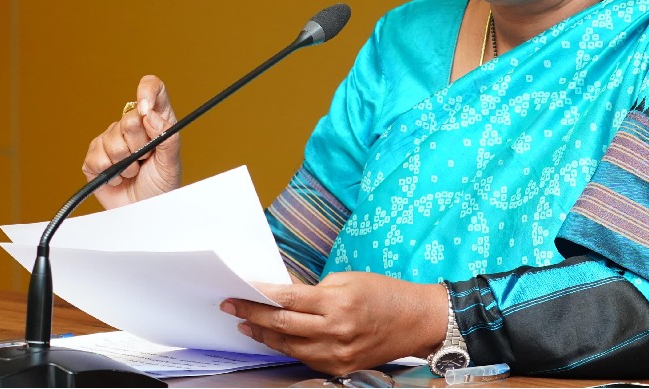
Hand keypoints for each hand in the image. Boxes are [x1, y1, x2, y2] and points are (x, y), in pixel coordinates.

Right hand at [81, 75, 180, 208]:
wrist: (144, 210)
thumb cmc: (161, 185)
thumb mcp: (171, 162)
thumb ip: (166, 137)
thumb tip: (150, 115)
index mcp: (156, 119)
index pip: (152, 89)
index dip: (146, 92)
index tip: (145, 110)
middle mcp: (132, 126)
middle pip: (128, 119)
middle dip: (139, 145)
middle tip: (145, 158)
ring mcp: (111, 140)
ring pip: (112, 141)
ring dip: (125, 163)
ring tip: (133, 171)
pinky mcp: (95, 158)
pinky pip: (96, 158)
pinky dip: (110, 173)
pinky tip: (118, 177)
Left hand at [221, 273, 447, 375]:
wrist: (416, 320)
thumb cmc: (383, 293)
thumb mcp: (348, 279)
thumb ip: (315, 290)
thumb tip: (283, 296)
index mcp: (337, 303)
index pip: (287, 300)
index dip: (258, 297)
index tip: (238, 291)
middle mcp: (335, 331)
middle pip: (282, 325)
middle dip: (252, 315)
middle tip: (232, 307)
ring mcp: (337, 354)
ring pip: (289, 346)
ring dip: (264, 335)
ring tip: (247, 325)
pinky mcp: (340, 368)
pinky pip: (305, 359)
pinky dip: (287, 347)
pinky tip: (275, 338)